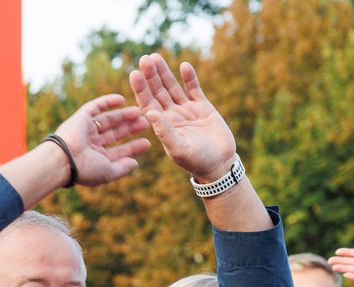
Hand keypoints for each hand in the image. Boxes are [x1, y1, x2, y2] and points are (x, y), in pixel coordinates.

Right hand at [52, 94, 151, 186]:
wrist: (64, 158)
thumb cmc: (85, 169)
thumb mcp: (108, 172)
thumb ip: (122, 168)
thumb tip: (135, 163)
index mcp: (95, 158)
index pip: (117, 151)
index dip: (132, 147)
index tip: (147, 143)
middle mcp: (90, 144)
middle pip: (114, 133)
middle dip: (129, 129)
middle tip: (145, 123)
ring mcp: (85, 130)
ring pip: (107, 120)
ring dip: (123, 116)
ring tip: (138, 111)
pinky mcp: (81, 118)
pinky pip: (95, 106)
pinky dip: (107, 101)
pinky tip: (121, 99)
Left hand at [129, 54, 236, 181]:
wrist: (219, 163)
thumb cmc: (196, 160)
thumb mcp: (178, 148)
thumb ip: (164, 131)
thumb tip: (150, 112)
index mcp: (161, 125)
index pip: (147, 103)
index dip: (141, 89)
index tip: (134, 74)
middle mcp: (171, 115)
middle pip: (158, 91)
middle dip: (151, 76)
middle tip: (145, 58)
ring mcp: (186, 109)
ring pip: (173, 87)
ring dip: (165, 72)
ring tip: (156, 56)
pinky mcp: (202, 106)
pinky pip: (193, 89)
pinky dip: (189, 78)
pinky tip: (184, 66)